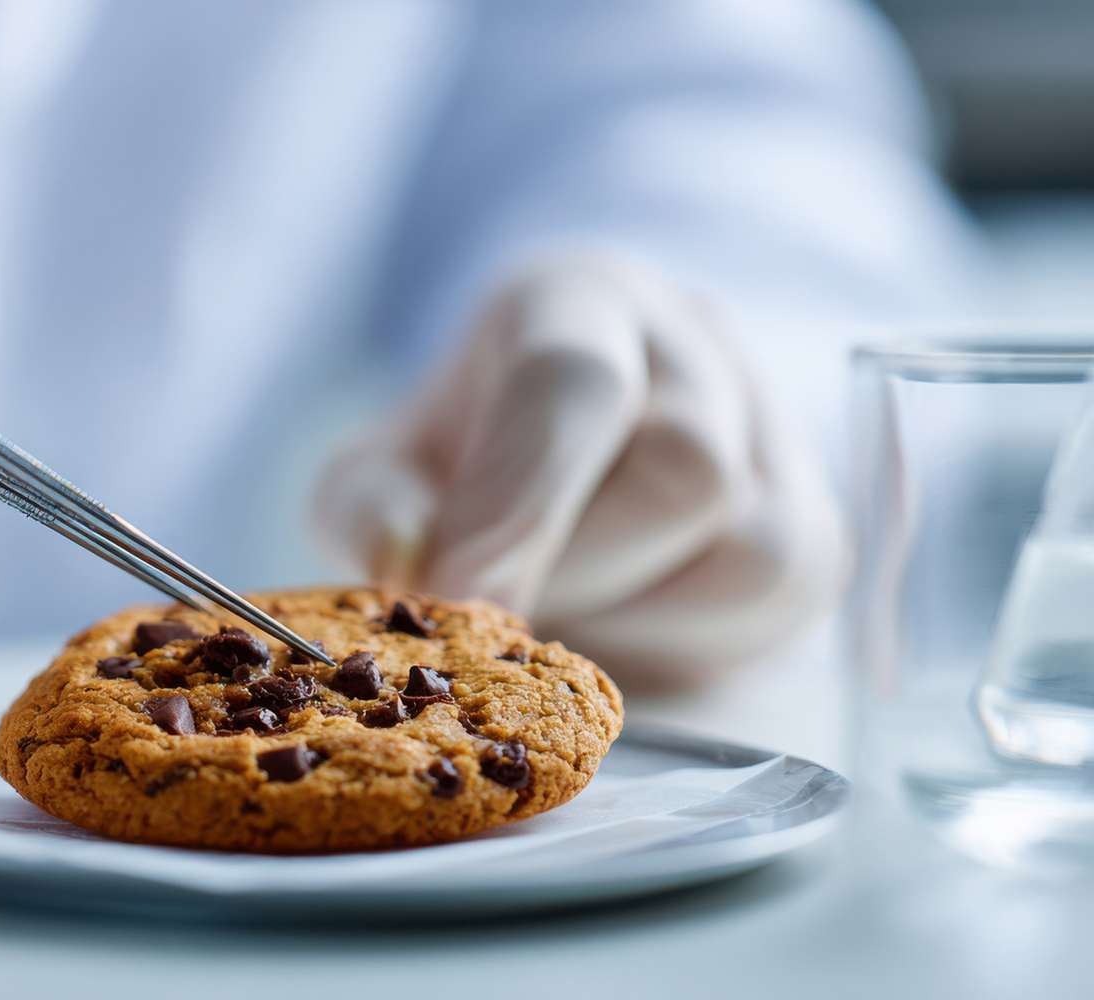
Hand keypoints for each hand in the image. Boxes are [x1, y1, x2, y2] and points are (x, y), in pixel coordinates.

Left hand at [313, 256, 842, 687]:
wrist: (551, 478)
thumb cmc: (458, 466)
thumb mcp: (382, 472)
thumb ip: (373, 507)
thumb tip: (402, 553)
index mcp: (575, 302)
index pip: (576, 379)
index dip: (518, 499)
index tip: (452, 594)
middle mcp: (692, 338)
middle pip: (689, 467)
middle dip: (579, 568)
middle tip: (501, 606)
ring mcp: (772, 424)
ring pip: (755, 549)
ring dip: (637, 614)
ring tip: (563, 605)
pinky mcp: (816, 523)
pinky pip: (783, 599)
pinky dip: (688, 636)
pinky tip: (622, 616)